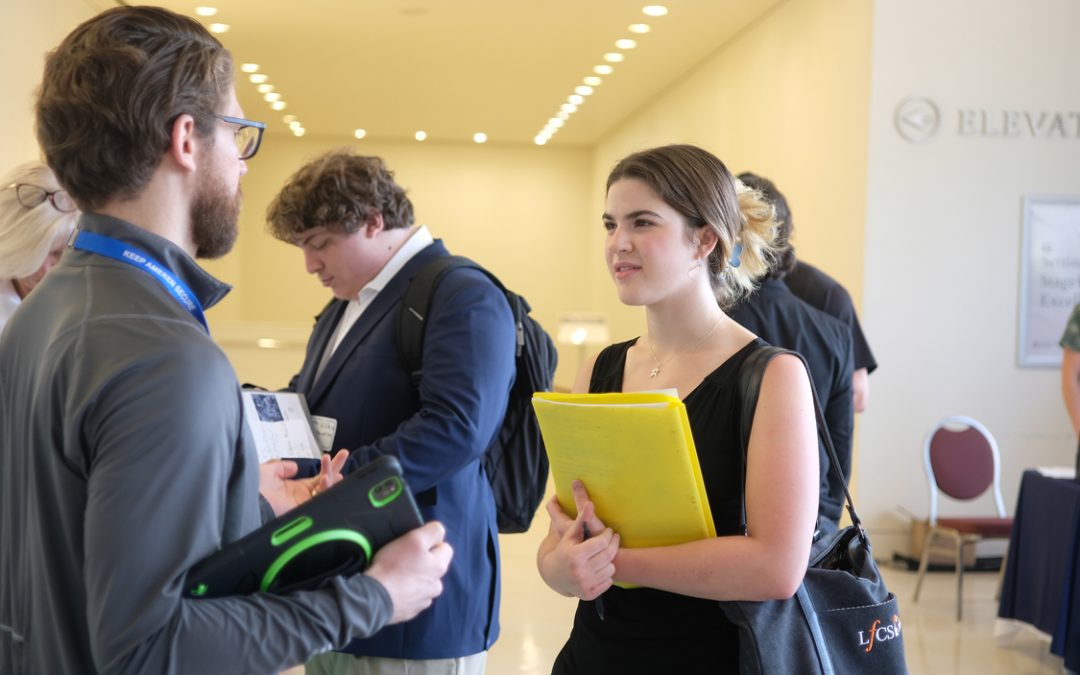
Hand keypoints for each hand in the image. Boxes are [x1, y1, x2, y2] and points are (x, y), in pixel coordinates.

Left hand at [259, 449, 348, 516]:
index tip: (333, 455)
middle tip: (344, 454)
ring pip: (326, 489)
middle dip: (335, 467)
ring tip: (334, 467)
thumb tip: (294, 467)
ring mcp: (305, 503)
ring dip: (332, 476)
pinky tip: (327, 478)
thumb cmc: (255, 488)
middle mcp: (302, 496)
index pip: (317, 476)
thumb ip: (282, 467)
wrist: (249, 501)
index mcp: (295, 488)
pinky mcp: (305, 509)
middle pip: (326, 481)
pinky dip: (326, 488)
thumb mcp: (269, 470)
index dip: (326, 465)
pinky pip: (321, 498)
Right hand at [365, 521, 453, 623]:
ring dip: (412, 578)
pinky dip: (403, 592)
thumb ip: (433, 531)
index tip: (415, 544)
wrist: (373, 598)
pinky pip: (409, 597)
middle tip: (402, 558)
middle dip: (421, 561)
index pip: (445, 548)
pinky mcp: (408, 611)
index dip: (430, 542)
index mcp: (440, 568)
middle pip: (432, 567)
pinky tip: (392, 588)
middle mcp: (435, 586)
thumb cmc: (393, 567)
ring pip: (421, 583)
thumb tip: (439, 531)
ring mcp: (422, 601)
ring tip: (395, 574)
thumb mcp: (415, 539)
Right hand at [540, 480, 618, 599]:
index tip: (609, 531)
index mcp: (575, 555)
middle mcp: (580, 571)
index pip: (602, 542)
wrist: (554, 575)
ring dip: (609, 560)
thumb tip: (590, 503)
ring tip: (604, 554)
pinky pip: (609, 581)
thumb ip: (582, 519)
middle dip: (614, 544)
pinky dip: (606, 574)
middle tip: (613, 538)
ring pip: (611, 568)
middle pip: (609, 555)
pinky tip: (600, 568)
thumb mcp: (570, 534)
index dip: (608, 534)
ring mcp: (585, 585)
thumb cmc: (564, 550)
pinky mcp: (589, 594)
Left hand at [546, 480, 604, 539]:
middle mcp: (564, 533)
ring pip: (569, 522)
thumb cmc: (596, 541)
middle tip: (575, 495)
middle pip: (559, 514)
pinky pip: (578, 529)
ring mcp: (573, 539)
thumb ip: (581, 501)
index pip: (552, 507)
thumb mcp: (588, 519)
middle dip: (566, 503)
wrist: (610, 562)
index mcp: (561, 526)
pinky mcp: (582, 542)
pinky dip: (582, 522)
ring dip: (575, 513)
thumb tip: (575, 482)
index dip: (555, 497)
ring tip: (586, 506)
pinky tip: (594, 520)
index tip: (563, 490)